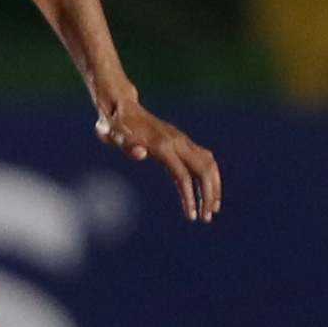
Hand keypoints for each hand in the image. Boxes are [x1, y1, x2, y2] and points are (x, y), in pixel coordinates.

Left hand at [97, 101, 221, 220]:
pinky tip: (209, 192)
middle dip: (209, 195)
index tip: (191, 216)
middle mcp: (178, 142)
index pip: (183, 176)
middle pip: (204, 170)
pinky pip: (204, 159)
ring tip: (211, 210)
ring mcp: (182, 140)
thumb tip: (140, 153)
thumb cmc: (115, 127)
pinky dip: (211, 177)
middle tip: (207, 218)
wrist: (122, 109)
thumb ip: (126, 145)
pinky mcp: (183, 142)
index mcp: (163, 145)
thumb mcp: (113, 136)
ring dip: (214, 187)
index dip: (189, 197)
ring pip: (209, 164)